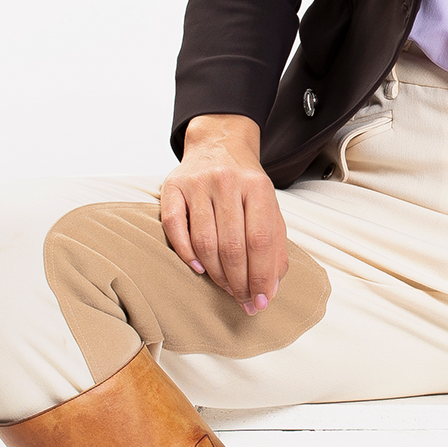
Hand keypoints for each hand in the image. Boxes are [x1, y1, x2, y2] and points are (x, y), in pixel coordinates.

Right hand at [160, 115, 287, 317]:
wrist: (219, 144)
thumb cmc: (246, 186)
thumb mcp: (268, 206)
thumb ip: (274, 244)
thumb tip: (271, 288)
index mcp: (258, 187)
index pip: (261, 240)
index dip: (262, 276)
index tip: (261, 301)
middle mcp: (227, 182)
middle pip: (233, 245)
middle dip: (239, 281)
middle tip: (242, 300)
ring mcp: (198, 183)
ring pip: (205, 241)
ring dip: (216, 273)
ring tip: (225, 287)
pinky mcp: (173, 187)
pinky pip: (175, 227)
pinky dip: (186, 253)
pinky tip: (198, 268)